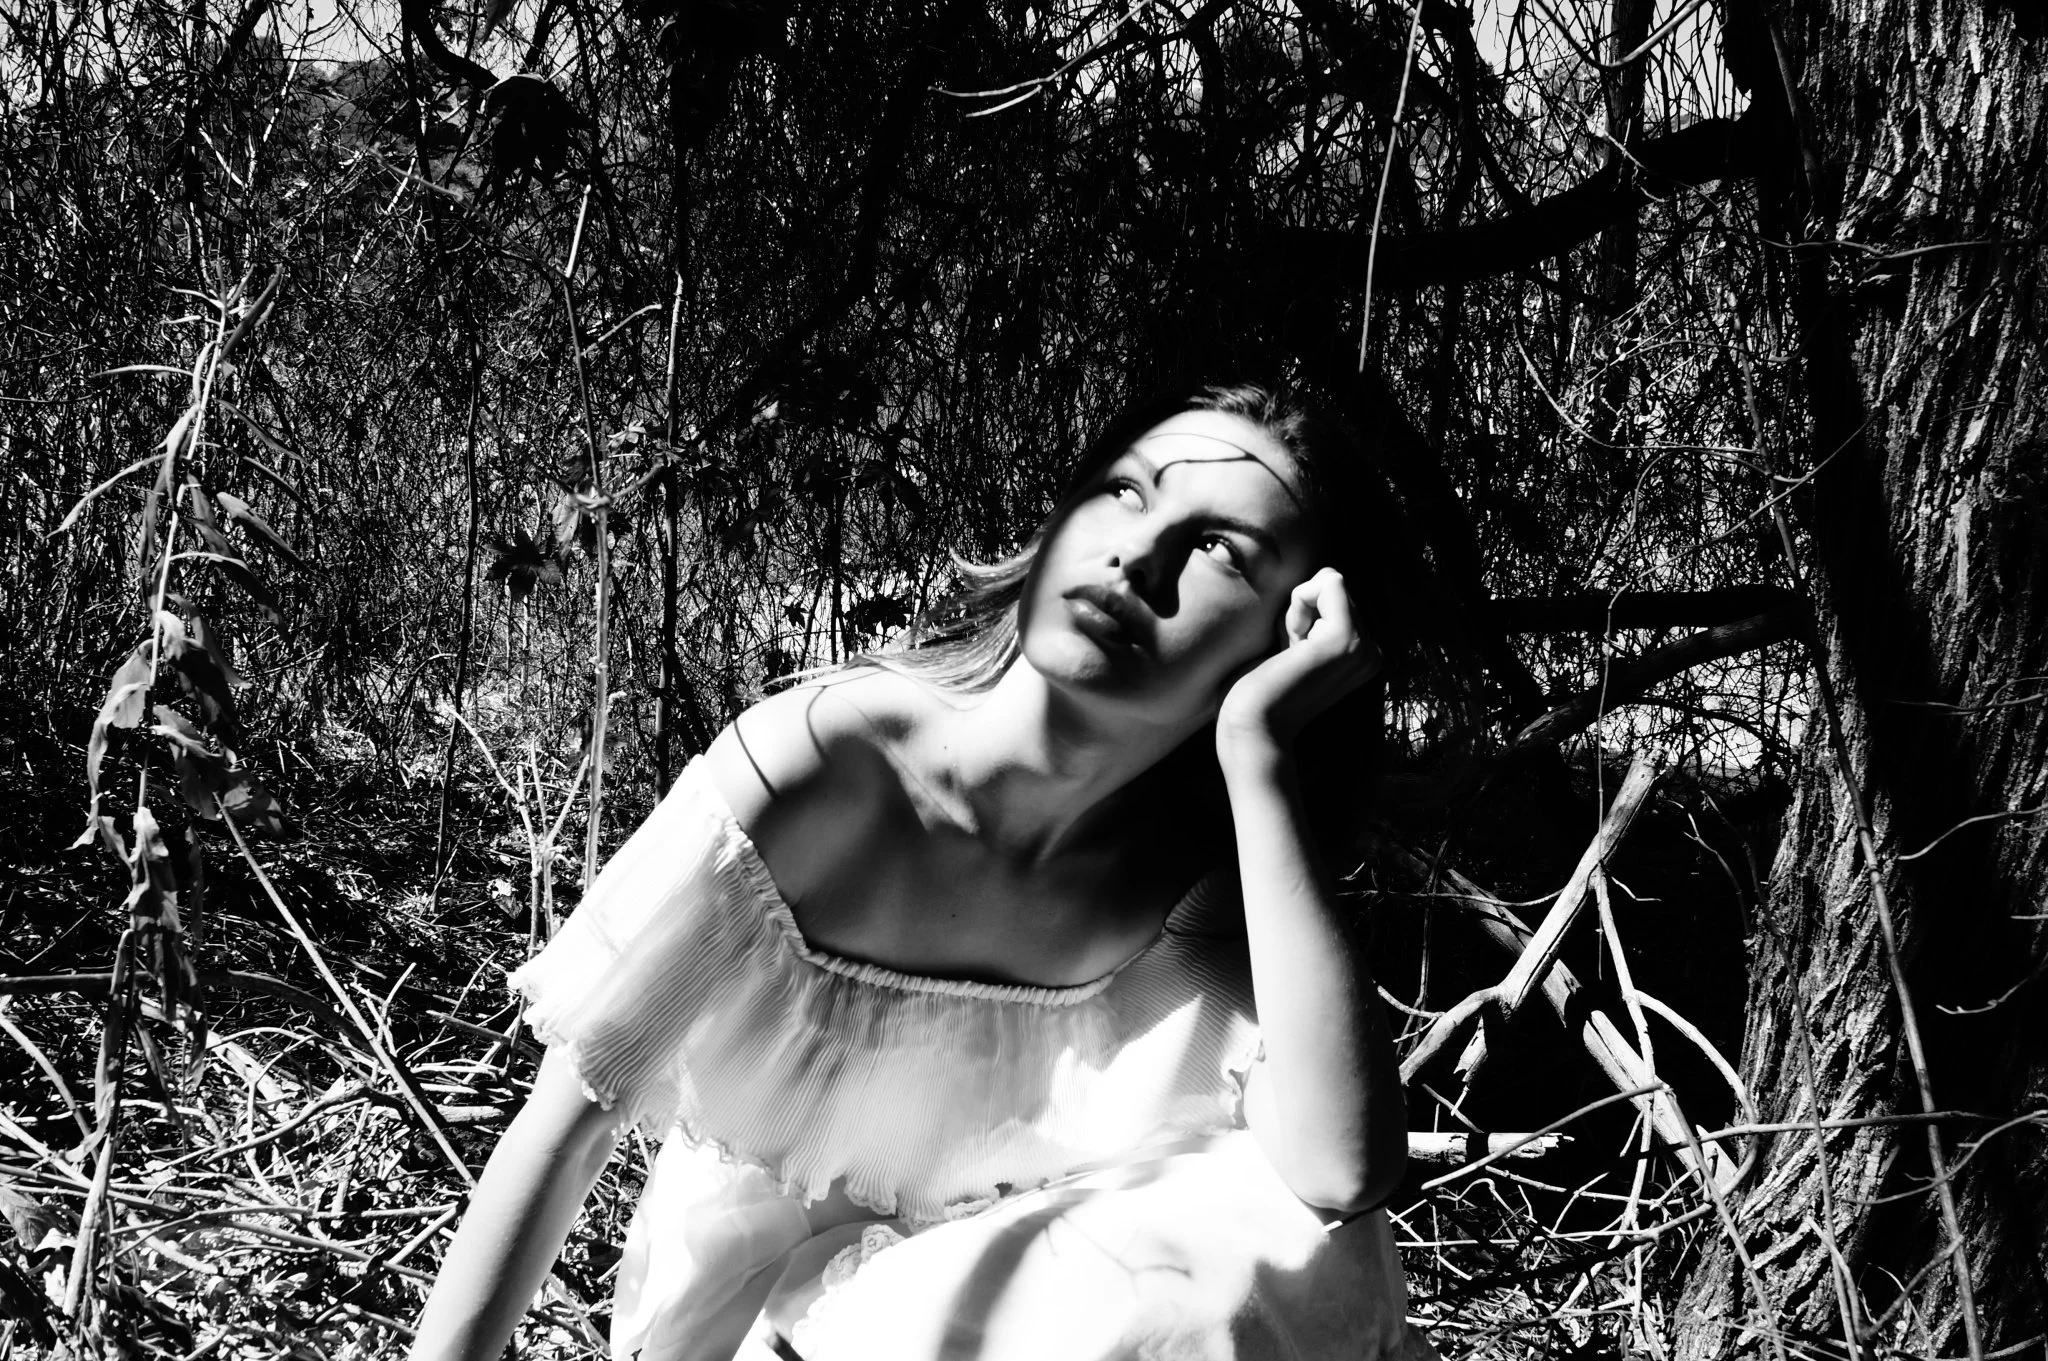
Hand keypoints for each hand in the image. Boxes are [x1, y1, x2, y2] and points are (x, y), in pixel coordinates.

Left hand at [1216, 568, 1380, 767]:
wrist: (1253, 729)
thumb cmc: (1258, 692)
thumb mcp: (1294, 646)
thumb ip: (1311, 621)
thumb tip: (1320, 579)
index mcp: (1362, 655)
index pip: (1337, 594)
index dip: (1302, 611)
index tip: (1290, 651)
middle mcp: (1370, 651)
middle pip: (1334, 585)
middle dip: (1300, 608)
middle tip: (1288, 654)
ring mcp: (1362, 647)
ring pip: (1331, 581)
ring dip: (1297, 611)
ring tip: (1290, 654)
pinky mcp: (1345, 639)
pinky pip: (1329, 582)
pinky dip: (1298, 604)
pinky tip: (1291, 646)